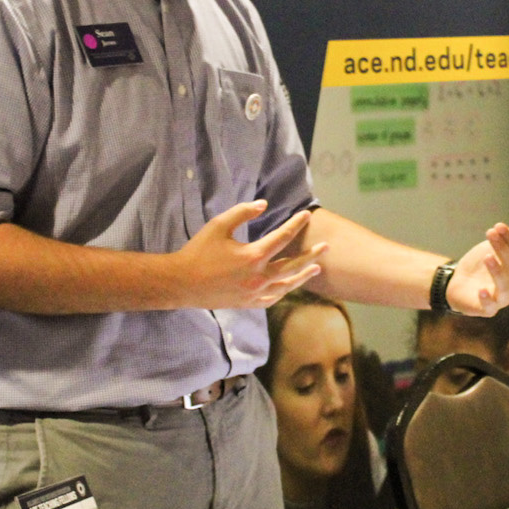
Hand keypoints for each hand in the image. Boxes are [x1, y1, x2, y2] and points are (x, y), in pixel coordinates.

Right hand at [174, 202, 326, 308]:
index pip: (283, 237)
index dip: (296, 224)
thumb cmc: (198, 251)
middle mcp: (258, 277)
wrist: (181, 282)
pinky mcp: (248, 304)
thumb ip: (243, 213)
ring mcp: (254, 293)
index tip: (307, 215)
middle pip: (293, 265)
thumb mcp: (219, 225)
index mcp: (253, 256)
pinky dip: (284, 292)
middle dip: (311, 254)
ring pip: (287, 285)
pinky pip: (272, 299)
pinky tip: (291, 286)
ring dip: (303, 276)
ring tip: (317, 268)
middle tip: (326, 246)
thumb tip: (265, 205)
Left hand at [443, 210, 508, 315]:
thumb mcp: (500, 244)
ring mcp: (500, 300)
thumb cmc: (482, 263)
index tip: (498, 226)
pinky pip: (490, 308)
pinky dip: (487, 300)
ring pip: (506, 288)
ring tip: (487, 256)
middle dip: (504, 251)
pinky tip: (480, 289)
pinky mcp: (485, 309)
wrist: (458, 281)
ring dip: (498, 272)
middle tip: (490, 233)